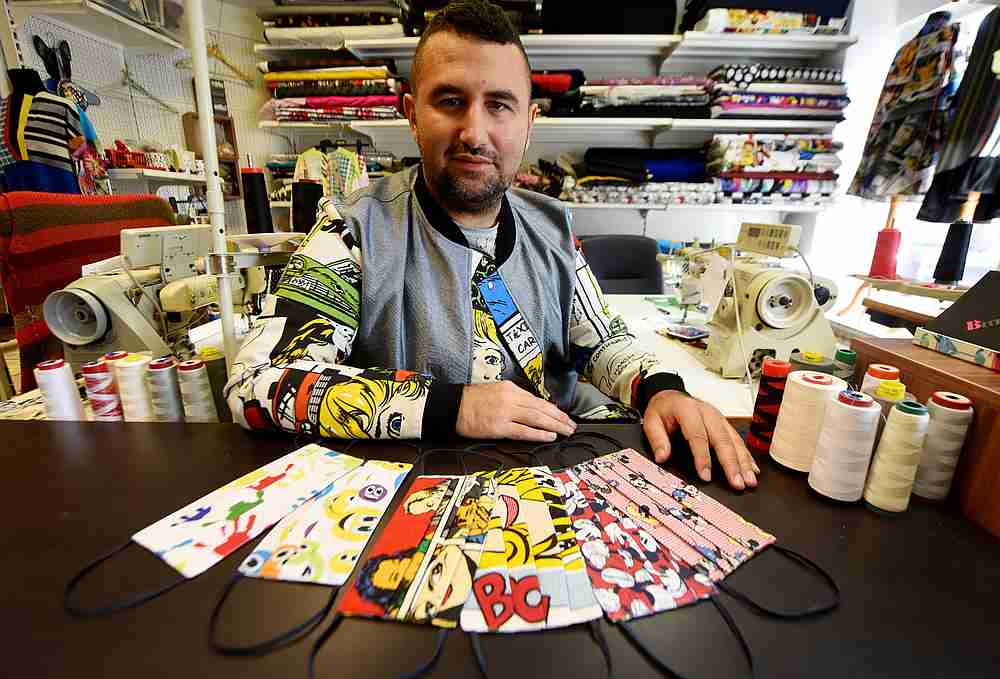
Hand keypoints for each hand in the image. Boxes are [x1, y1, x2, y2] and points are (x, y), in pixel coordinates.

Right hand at [457, 381, 576, 441]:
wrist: (451, 406)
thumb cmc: (471, 401)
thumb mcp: (496, 391)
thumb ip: (513, 398)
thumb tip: (532, 408)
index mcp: (511, 388)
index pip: (537, 400)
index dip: (553, 409)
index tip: (563, 416)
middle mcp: (511, 398)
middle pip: (541, 408)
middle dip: (559, 417)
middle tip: (571, 425)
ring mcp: (505, 412)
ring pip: (537, 418)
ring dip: (555, 425)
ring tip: (566, 431)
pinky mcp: (499, 427)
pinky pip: (524, 431)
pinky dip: (539, 434)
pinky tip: (550, 436)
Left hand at [642, 390, 758, 489]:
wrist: (671, 395)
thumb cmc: (663, 410)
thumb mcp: (651, 421)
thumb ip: (657, 439)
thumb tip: (662, 457)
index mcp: (687, 409)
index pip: (697, 435)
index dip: (702, 457)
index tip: (706, 476)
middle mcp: (707, 412)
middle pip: (722, 439)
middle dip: (731, 463)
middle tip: (736, 483)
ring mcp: (718, 417)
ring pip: (734, 440)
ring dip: (743, 462)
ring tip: (749, 481)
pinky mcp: (724, 423)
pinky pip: (738, 440)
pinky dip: (747, 456)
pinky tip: (753, 469)